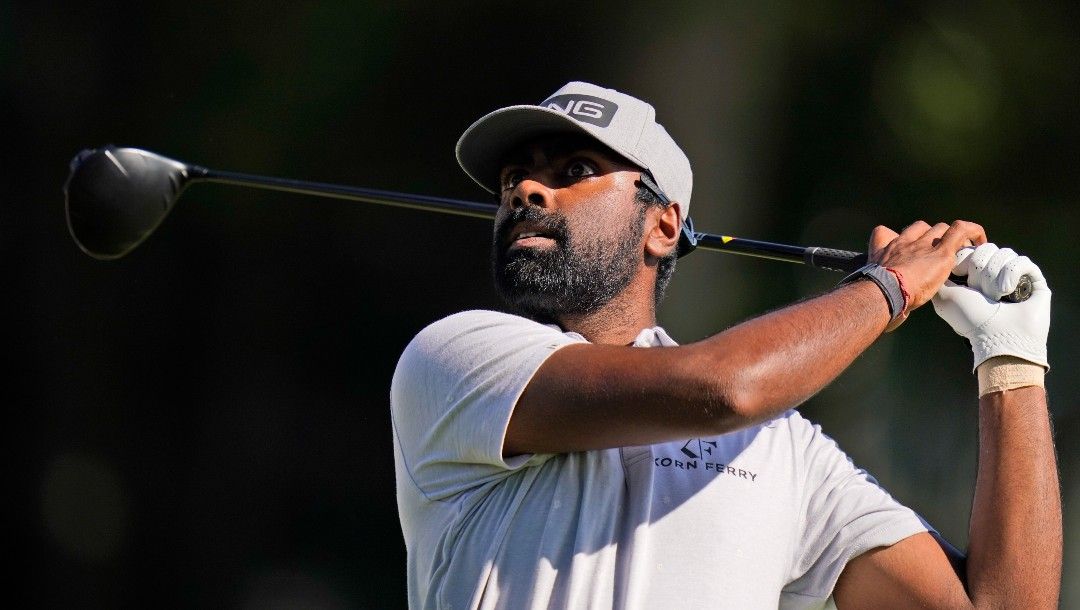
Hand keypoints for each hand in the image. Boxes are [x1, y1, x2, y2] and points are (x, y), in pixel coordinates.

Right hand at [868, 220, 987, 314]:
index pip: (891, 234)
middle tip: (937, 254)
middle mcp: (904, 243)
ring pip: (940, 229)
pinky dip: (972, 232)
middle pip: (921, 229)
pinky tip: (980, 240)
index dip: (903, 240)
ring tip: (959, 251)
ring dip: (949, 238)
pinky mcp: (941, 253)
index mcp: (886, 252)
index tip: (910, 252)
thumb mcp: (874, 288)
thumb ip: (883, 288)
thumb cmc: (877, 297)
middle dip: (931, 238)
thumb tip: (894, 312)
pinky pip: (960, 232)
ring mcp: (923, 246)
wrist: (883, 293)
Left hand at [931, 243, 1049, 370]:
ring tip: (995, 296)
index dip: (965, 259)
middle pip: (987, 248)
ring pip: (1005, 253)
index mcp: (974, 275)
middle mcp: (995, 273)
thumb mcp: (945, 297)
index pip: (971, 248)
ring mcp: (1015, 275)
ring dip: (995, 277)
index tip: (962, 276)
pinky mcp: (1034, 279)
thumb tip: (943, 259)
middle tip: (980, 292)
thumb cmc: (970, 320)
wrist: (998, 337)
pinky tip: (1009, 291)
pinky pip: (1022, 261)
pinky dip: (1012, 274)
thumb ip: (940, 276)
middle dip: (981, 270)